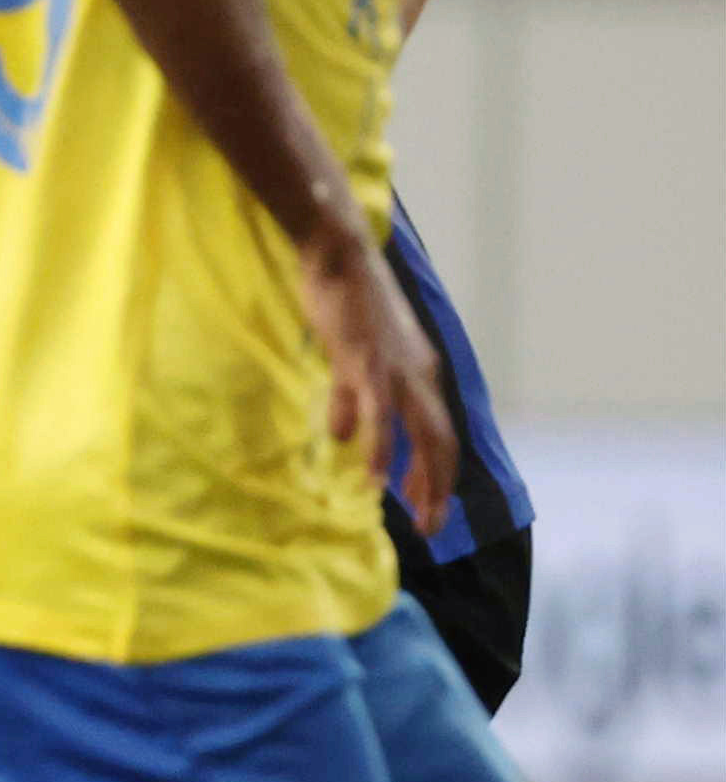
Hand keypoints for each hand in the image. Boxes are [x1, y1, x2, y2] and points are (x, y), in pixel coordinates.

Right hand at [299, 229, 456, 525]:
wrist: (340, 253)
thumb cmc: (346, 300)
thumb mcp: (356, 354)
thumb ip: (354, 396)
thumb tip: (345, 434)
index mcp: (423, 371)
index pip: (441, 434)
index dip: (434, 473)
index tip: (422, 504)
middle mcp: (420, 374)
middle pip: (441, 443)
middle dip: (439, 489)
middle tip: (431, 528)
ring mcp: (396, 369)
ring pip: (421, 435)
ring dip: (420, 479)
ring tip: (413, 514)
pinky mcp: (367, 362)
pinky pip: (380, 414)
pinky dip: (382, 448)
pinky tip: (374, 477)